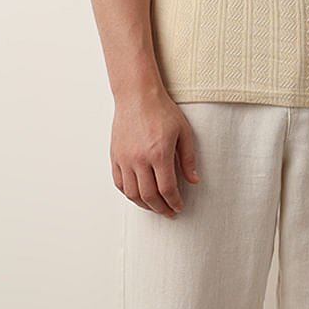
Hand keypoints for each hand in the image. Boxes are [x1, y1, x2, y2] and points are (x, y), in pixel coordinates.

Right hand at [111, 89, 198, 216]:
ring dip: (144, 205)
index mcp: (159, 154)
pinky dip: (129, 193)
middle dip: (161, 209)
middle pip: (149, 196)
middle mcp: (140, 159)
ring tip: (155, 207)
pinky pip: (119, 182)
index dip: (174, 202)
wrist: (137, 96)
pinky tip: (138, 195)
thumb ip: (188, 159)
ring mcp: (125, 158)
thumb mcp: (184, 132)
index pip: (167, 189)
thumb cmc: (162, 111)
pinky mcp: (115, 156)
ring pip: (132, 193)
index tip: (179, 207)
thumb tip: (193, 180)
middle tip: (169, 212)